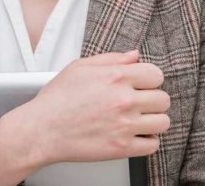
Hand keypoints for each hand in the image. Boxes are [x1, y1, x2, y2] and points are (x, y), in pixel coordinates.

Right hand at [0, 50, 169, 183]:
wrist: (42, 130)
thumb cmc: (57, 99)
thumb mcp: (80, 67)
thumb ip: (112, 59)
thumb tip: (134, 56)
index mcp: (116, 77)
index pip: (156, 75)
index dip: (150, 80)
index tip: (143, 85)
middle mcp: (124, 100)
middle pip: (163, 99)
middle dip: (153, 100)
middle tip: (140, 104)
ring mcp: (124, 125)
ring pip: (162, 122)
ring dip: (153, 121)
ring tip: (139, 120)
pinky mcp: (121, 148)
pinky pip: (152, 145)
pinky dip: (147, 141)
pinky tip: (135, 136)